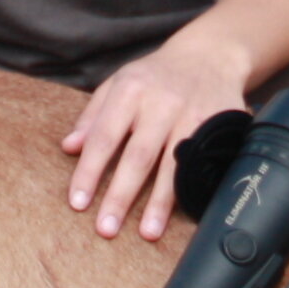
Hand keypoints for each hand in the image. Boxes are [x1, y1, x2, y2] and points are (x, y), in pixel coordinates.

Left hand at [61, 27, 251, 240]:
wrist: (210, 55)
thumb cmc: (156, 75)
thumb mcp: (118, 83)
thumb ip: (93, 117)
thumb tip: (68, 148)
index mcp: (131, 90)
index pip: (104, 137)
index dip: (89, 171)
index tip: (77, 202)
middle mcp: (162, 102)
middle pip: (138, 155)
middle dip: (121, 194)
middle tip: (106, 228)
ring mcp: (194, 115)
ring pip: (175, 164)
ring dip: (160, 202)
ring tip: (147, 232)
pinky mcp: (220, 125)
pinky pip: (205, 163)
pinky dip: (193, 189)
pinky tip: (185, 212)